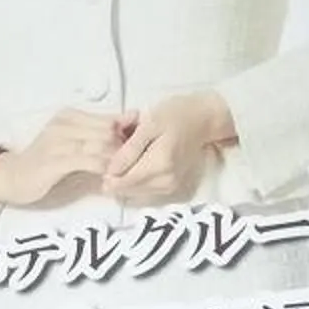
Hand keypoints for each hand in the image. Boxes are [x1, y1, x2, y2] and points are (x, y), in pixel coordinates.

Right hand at [0, 109, 123, 210]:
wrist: (10, 176)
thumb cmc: (44, 160)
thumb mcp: (72, 140)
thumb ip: (99, 131)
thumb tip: (132, 118)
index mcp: (68, 116)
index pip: (109, 120)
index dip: (125, 136)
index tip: (131, 151)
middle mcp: (63, 124)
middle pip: (108, 132)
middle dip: (123, 149)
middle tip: (130, 165)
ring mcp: (57, 142)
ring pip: (100, 145)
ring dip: (115, 160)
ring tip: (121, 173)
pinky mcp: (54, 161)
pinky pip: (88, 161)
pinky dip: (102, 169)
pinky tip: (107, 178)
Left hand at [104, 91, 234, 204]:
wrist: (202, 120)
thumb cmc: (176, 116)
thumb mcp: (148, 125)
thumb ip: (129, 150)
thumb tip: (110, 171)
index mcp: (159, 166)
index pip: (121, 182)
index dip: (107, 172)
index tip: (106, 156)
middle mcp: (165, 182)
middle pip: (125, 190)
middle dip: (115, 174)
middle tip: (119, 152)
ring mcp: (169, 187)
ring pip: (132, 192)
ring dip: (124, 177)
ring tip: (128, 155)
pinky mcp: (170, 188)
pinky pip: (142, 191)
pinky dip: (134, 179)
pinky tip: (136, 163)